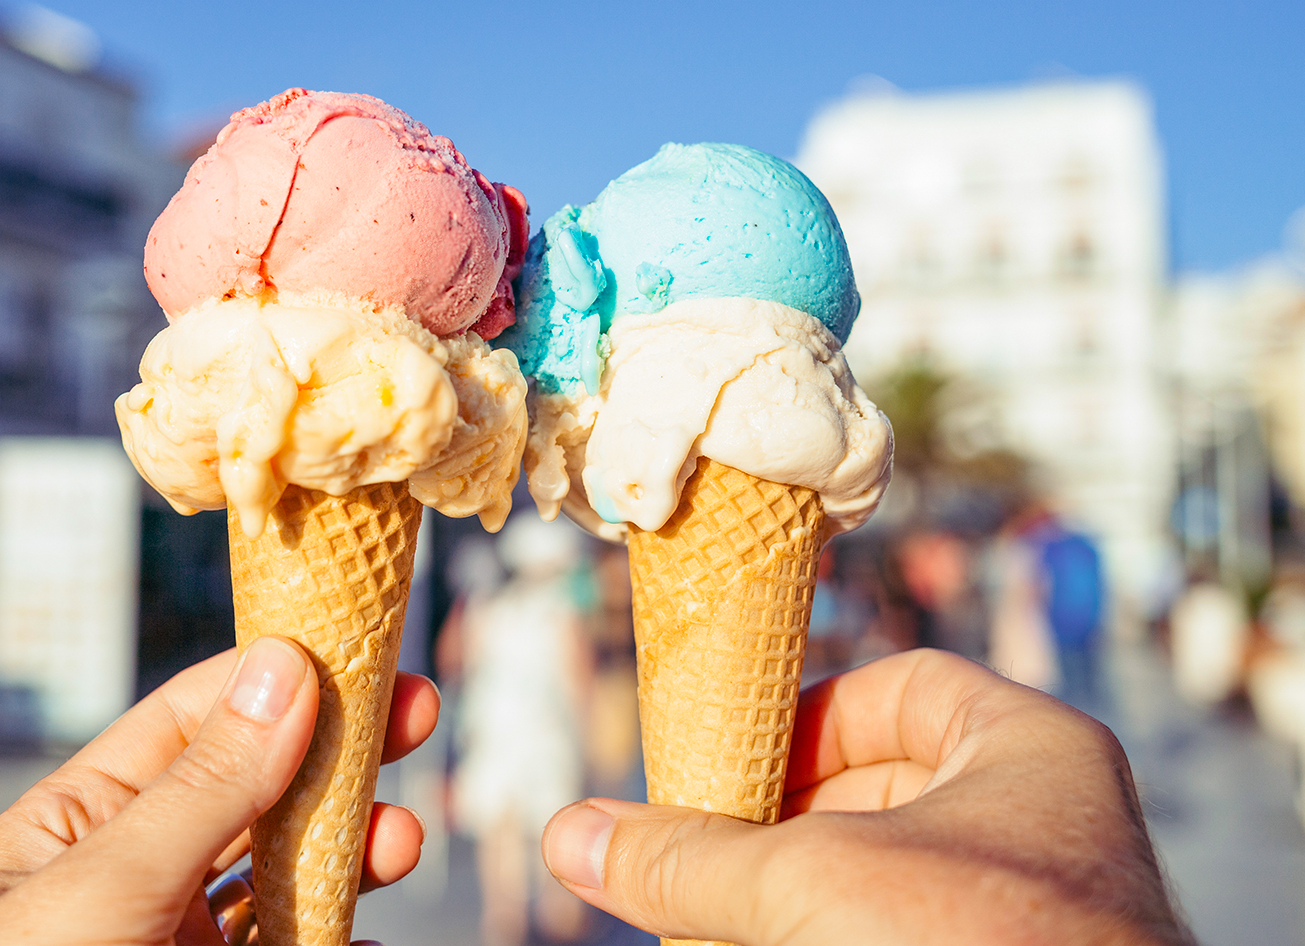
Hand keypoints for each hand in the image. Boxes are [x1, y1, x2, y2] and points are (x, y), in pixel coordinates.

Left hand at [0, 637, 438, 945]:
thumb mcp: (99, 891)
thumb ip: (199, 790)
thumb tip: (280, 672)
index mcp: (77, 825)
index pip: (189, 722)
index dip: (275, 677)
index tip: (359, 649)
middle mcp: (132, 877)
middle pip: (254, 790)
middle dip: (336, 755)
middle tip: (413, 716)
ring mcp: (175, 945)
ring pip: (282, 876)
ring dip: (349, 849)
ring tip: (400, 841)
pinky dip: (334, 932)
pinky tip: (366, 928)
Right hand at [541, 648, 1192, 944]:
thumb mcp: (810, 886)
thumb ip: (690, 859)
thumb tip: (571, 837)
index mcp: (1028, 753)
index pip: (899, 690)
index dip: (805, 714)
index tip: (727, 760)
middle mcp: (1040, 830)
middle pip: (878, 793)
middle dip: (777, 823)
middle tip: (698, 849)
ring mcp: (1030, 918)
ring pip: (882, 884)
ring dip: (790, 898)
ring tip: (711, 916)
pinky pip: (899, 940)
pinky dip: (824, 941)